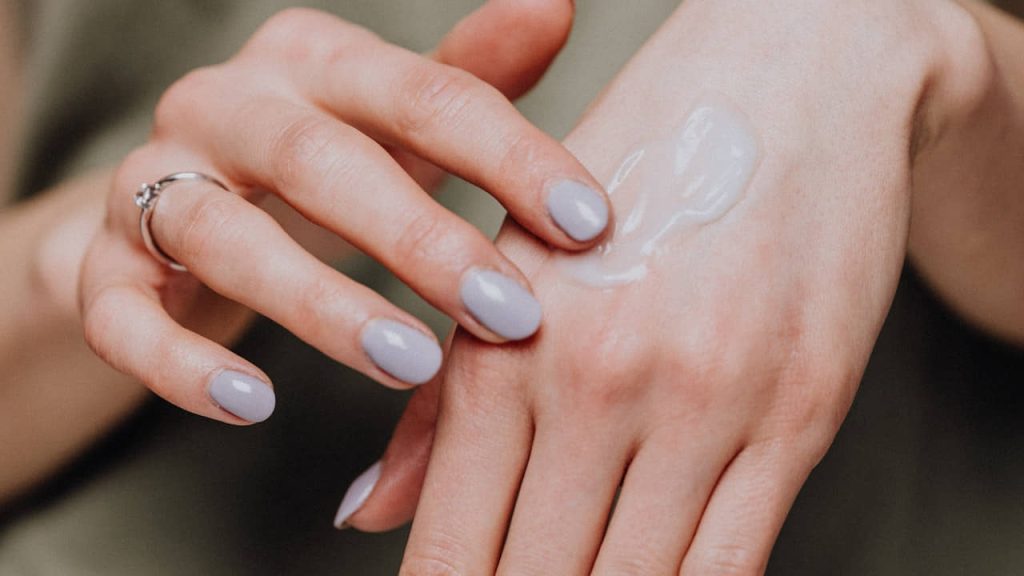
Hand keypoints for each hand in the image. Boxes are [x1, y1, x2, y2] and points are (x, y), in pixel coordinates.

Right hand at [77, 1, 609, 423]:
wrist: (180, 204)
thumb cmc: (322, 164)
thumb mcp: (395, 122)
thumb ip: (466, 79)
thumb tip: (553, 5)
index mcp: (310, 60)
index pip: (422, 94)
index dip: (509, 156)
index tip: (588, 224)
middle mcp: (223, 105)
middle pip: (318, 158)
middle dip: (419, 239)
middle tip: (510, 314)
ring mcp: (151, 183)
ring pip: (221, 234)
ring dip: (320, 304)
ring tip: (410, 362)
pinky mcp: (102, 266)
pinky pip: (121, 316)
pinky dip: (181, 365)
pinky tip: (253, 405)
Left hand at [340, 0, 988, 571]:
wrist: (790, 76)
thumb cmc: (633, 175)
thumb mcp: (518, 267)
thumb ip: (439, 407)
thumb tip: (363, 517)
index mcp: (503, 346)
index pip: (453, 537)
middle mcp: (594, 379)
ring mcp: (703, 399)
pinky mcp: (800, 410)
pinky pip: (735, 561)